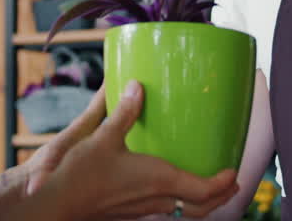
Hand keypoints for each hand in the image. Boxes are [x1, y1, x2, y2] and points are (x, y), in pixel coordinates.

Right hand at [26, 80, 239, 219]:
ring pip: (182, 213)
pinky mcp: (130, 212)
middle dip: (221, 198)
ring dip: (201, 203)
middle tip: (232, 182)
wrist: (57, 203)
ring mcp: (143, 210)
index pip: (204, 190)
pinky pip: (164, 211)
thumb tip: (138, 84)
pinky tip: (169, 189)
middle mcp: (156, 199)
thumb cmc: (80, 173)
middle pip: (200, 209)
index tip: (234, 171)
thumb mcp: (103, 136)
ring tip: (209, 188)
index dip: (224, 183)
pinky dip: (179, 203)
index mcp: (159, 180)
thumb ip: (124, 111)